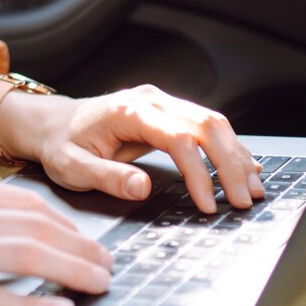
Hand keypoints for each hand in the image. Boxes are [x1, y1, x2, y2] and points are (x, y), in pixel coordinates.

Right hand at [0, 170, 113, 305]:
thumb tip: (16, 229)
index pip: (27, 203)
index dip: (68, 224)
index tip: (90, 242)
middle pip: (36, 227)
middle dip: (82, 247)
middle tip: (107, 266)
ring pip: (26, 256)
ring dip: (72, 271)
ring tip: (98, 284)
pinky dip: (34, 305)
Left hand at [23, 84, 264, 213]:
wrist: (52, 123)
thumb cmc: (60, 144)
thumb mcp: (71, 166)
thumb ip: (105, 176)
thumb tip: (140, 188)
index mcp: (129, 110)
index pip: (178, 139)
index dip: (199, 173)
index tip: (207, 205)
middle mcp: (152, 100)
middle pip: (206, 126)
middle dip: (230, 165)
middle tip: (243, 201)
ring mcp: (163, 104)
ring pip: (213, 124)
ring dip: (237, 156)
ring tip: (252, 190)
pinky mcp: (169, 113)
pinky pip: (207, 127)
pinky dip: (229, 148)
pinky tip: (246, 168)